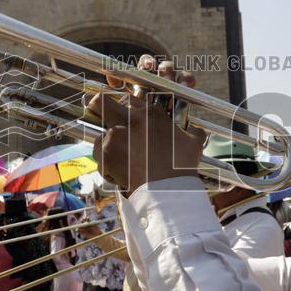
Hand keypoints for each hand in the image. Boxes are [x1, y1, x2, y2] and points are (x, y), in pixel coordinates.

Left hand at [89, 56, 204, 190]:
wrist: (168, 189)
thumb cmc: (181, 167)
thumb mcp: (193, 143)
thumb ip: (192, 132)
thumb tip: (197, 131)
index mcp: (151, 113)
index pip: (130, 100)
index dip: (125, 109)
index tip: (125, 117)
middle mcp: (131, 119)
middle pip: (100, 102)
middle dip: (95, 106)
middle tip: (93, 111)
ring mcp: (115, 135)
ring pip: (99, 135)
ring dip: (106, 147)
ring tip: (119, 161)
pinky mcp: (106, 153)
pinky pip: (98, 157)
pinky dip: (106, 165)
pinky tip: (118, 173)